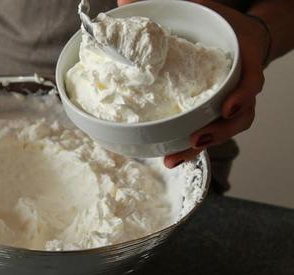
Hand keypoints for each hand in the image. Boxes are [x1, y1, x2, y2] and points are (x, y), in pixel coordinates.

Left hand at [118, 0, 268, 167]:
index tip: (228, 106)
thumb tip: (123, 0)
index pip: (251, 79)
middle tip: (196, 139)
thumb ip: (170, 6)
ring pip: (225, 129)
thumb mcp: (201, 9)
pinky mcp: (215, 111)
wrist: (237, 35)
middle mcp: (240, 84)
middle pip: (240, 115)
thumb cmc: (220, 24)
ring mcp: (230, 101)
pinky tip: (172, 155)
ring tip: (175, 157)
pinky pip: (210, 130)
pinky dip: (192, 146)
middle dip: (219, 131)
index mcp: (243, 58)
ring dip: (202, 146)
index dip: (242, 94)